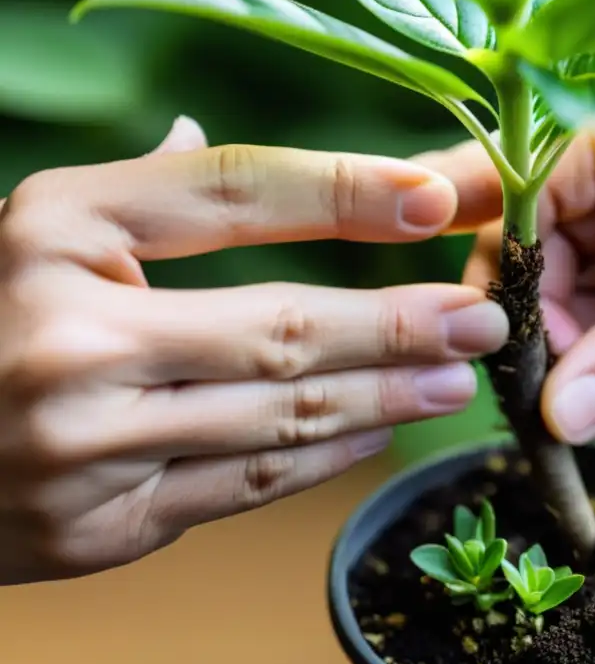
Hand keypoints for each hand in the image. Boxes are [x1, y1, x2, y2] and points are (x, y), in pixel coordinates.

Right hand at [0, 118, 507, 584]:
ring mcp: (82, 443)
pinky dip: (323, 455)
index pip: (236, 194)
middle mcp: (64, 335)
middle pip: (278, 323)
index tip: (443, 197)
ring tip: (454, 377)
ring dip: (384, 397)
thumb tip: (200, 136)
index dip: (351, 192)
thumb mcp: (36, 229)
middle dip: (399, 322)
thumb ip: (134, 192)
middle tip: (482, 316)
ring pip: (277, 415)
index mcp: (54, 232)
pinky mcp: (100, 528)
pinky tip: (379, 431)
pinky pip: (243, 485)